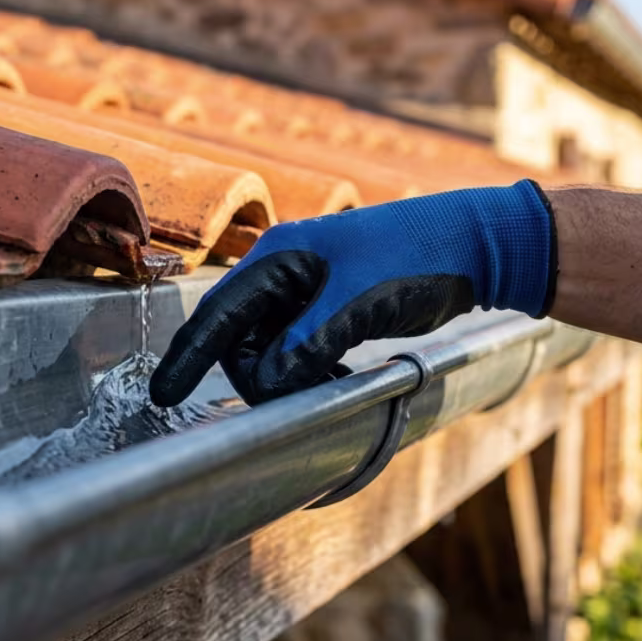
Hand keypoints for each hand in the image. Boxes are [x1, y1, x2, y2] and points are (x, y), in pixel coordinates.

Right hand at [150, 180, 555, 406]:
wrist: (478, 244)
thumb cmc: (419, 254)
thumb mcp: (358, 300)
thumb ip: (307, 342)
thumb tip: (265, 384)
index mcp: (279, 256)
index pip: (217, 314)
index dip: (187, 356)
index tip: (163, 394)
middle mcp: (285, 272)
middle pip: (241, 338)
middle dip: (255, 372)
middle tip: (291, 395)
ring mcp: (308, 291)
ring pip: (270, 348)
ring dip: (285, 374)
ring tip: (326, 379)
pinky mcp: (331, 309)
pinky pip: (298, 349)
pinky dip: (307, 369)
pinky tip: (336, 373)